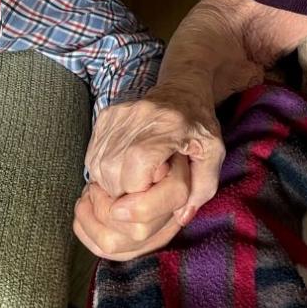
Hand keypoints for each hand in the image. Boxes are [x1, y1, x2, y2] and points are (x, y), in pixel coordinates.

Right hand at [75, 84, 224, 260]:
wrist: (182, 90)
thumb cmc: (199, 126)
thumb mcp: (213, 155)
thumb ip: (202, 188)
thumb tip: (181, 217)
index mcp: (168, 126)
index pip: (136, 173)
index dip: (143, 192)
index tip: (156, 186)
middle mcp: (138, 117)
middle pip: (112, 177)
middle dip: (128, 193)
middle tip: (148, 183)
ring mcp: (117, 115)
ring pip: (98, 169)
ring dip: (115, 183)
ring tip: (138, 173)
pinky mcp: (105, 116)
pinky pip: (92, 157)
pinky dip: (106, 169)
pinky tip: (125, 163)